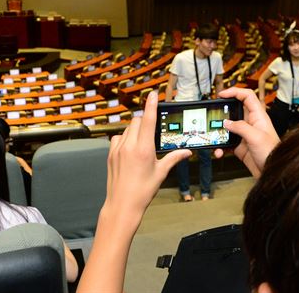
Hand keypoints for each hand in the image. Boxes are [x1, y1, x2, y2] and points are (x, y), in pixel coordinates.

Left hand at [105, 91, 191, 219]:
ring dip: (134, 130)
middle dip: (144, 121)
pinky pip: (117, 138)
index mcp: (143, 149)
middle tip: (152, 130)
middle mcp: (128, 146)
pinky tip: (129, 149)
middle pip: (136, 121)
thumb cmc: (143, 190)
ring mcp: (117, 150)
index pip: (147, 120)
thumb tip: (187, 152)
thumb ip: (174, 158)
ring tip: (142, 144)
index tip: (153, 94)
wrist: (122, 204)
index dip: (150, 105)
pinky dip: (124, 138)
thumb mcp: (161, 173)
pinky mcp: (110, 155)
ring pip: (126, 129)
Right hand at [218, 87, 279, 177]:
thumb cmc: (272, 154)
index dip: (234, 92)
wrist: (272, 172)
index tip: (222, 94)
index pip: (247, 96)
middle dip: (221, 112)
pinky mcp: (239, 146)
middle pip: (234, 110)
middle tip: (212, 114)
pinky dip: (219, 146)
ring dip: (218, 133)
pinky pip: (225, 142)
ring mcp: (244, 134)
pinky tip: (218, 151)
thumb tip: (226, 122)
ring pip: (227, 128)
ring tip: (213, 136)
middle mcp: (250, 123)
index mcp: (258, 116)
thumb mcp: (256, 137)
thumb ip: (240, 127)